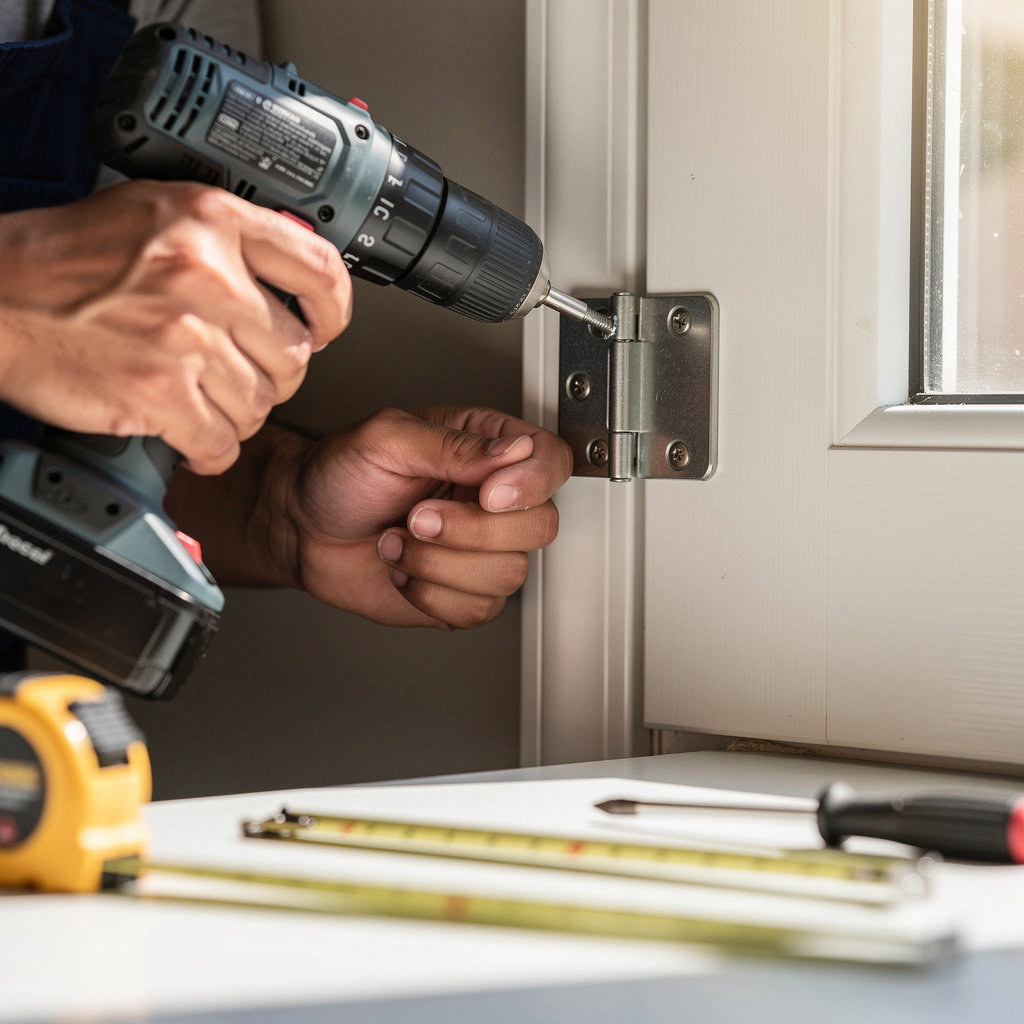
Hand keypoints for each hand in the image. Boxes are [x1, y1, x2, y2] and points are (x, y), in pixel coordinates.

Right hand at [0, 180, 350, 472]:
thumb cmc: (64, 260)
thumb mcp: (155, 214)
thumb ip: (226, 239)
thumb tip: (289, 276)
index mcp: (211, 221)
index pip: (320, 270)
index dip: (333, 312)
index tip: (324, 329)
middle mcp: (204, 275)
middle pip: (293, 355)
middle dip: (271, 377)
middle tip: (237, 375)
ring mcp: (183, 336)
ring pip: (261, 406)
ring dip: (236, 416)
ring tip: (201, 402)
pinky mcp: (157, 392)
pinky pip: (221, 444)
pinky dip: (209, 452)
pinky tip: (188, 436)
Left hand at [291, 407, 572, 628]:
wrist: (301, 528)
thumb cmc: (338, 475)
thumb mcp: (387, 439)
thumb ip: (455, 445)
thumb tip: (516, 449)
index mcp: (485, 449)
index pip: (551, 460)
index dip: (533, 483)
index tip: (486, 494)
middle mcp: (492, 500)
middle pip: (540, 525)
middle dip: (471, 530)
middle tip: (418, 516)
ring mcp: (481, 550)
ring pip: (509, 574)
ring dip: (438, 563)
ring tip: (400, 540)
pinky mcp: (463, 593)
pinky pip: (477, 609)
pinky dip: (430, 594)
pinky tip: (404, 569)